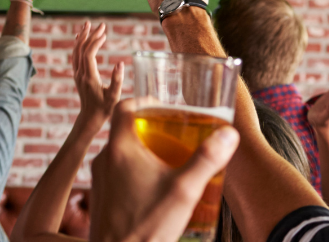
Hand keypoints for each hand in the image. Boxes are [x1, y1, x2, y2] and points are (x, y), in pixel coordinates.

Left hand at [73, 21, 122, 131]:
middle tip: (100, 24)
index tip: (104, 34)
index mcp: (89, 78)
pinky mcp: (77, 74)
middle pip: (82, 49)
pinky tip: (80, 37)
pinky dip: (78, 44)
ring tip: (88, 24)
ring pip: (76, 51)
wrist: (90, 117)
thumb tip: (120, 63)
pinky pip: (75, 56)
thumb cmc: (105, 108)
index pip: (89, 55)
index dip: (95, 43)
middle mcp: (80, 74)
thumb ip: (117, 80)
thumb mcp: (114, 96)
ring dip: (82, 37)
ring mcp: (77, 73)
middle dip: (91, 35)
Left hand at [89, 100, 238, 241]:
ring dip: (142, 150)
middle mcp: (104, 159)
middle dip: (150, 129)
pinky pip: (116, 172)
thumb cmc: (147, 226)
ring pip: (120, 152)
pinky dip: (133, 170)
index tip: (163, 106)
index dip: (143, 101)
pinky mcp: (101, 196)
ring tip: (168, 161)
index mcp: (119, 149)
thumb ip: (206, 161)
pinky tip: (154, 186)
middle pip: (124, 129)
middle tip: (174, 135)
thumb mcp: (184, 192)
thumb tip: (228, 134)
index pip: (123, 107)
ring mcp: (99, 178)